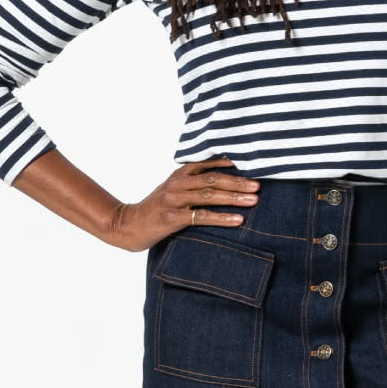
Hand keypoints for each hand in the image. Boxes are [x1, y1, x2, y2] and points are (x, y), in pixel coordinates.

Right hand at [105, 157, 259, 252]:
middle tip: (258, 185)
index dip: (228, 163)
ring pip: (210, 196)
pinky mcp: (172, 218)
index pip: (207, 163)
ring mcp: (174, 200)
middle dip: (238, 182)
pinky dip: (222, 218)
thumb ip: (191, 183)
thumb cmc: (154, 209)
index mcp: (179, 175)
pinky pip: (202, 217)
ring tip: (254, 200)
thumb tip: (222, 182)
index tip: (250, 163)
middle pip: (213, 179)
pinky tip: (238, 220)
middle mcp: (177, 184)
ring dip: (234, 198)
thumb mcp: (171, 190)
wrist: (128, 225)